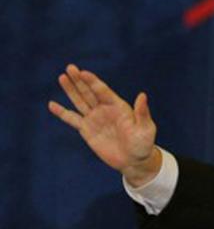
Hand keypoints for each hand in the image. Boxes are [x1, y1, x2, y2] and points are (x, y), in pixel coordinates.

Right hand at [48, 65, 160, 184]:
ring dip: (70, 90)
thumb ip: (142, 113)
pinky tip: (52, 105)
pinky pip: (72, 119)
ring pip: (79, 101)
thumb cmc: (143, 144)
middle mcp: (104, 109)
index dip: (93, 81)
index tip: (83, 72)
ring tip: (62, 77)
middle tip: (70, 67)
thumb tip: (142, 95)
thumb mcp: (146, 129)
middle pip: (89, 92)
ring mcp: (94, 118)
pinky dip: (62, 113)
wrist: (134, 161)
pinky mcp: (86, 130)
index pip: (103, 91)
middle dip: (79, 80)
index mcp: (118, 106)